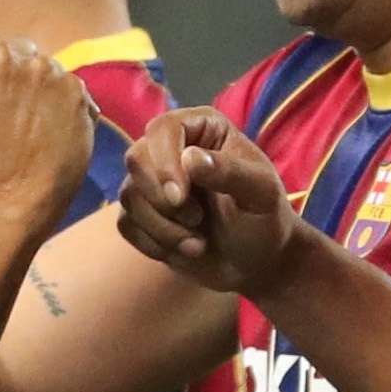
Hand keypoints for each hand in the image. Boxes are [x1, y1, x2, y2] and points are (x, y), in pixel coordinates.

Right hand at [0, 34, 93, 237]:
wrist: (6, 202)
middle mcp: (11, 57)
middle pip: (17, 50)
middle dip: (14, 72)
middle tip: (12, 110)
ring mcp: (48, 73)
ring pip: (45, 68)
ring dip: (41, 87)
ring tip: (34, 124)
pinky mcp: (76, 93)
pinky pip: (72, 88)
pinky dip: (65, 104)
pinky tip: (54, 130)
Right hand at [116, 108, 298, 294]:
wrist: (256, 263)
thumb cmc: (264, 219)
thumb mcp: (261, 194)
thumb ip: (230, 172)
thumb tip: (189, 158)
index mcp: (203, 129)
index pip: (164, 128)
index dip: (164, 160)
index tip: (180, 196)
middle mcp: (172, 148)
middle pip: (136, 159)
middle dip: (162, 200)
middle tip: (197, 220)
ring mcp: (153, 181)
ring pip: (128, 196)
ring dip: (163, 228)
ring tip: (198, 242)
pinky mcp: (141, 214)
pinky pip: (126, 224)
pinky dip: (154, 243)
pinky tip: (185, 248)